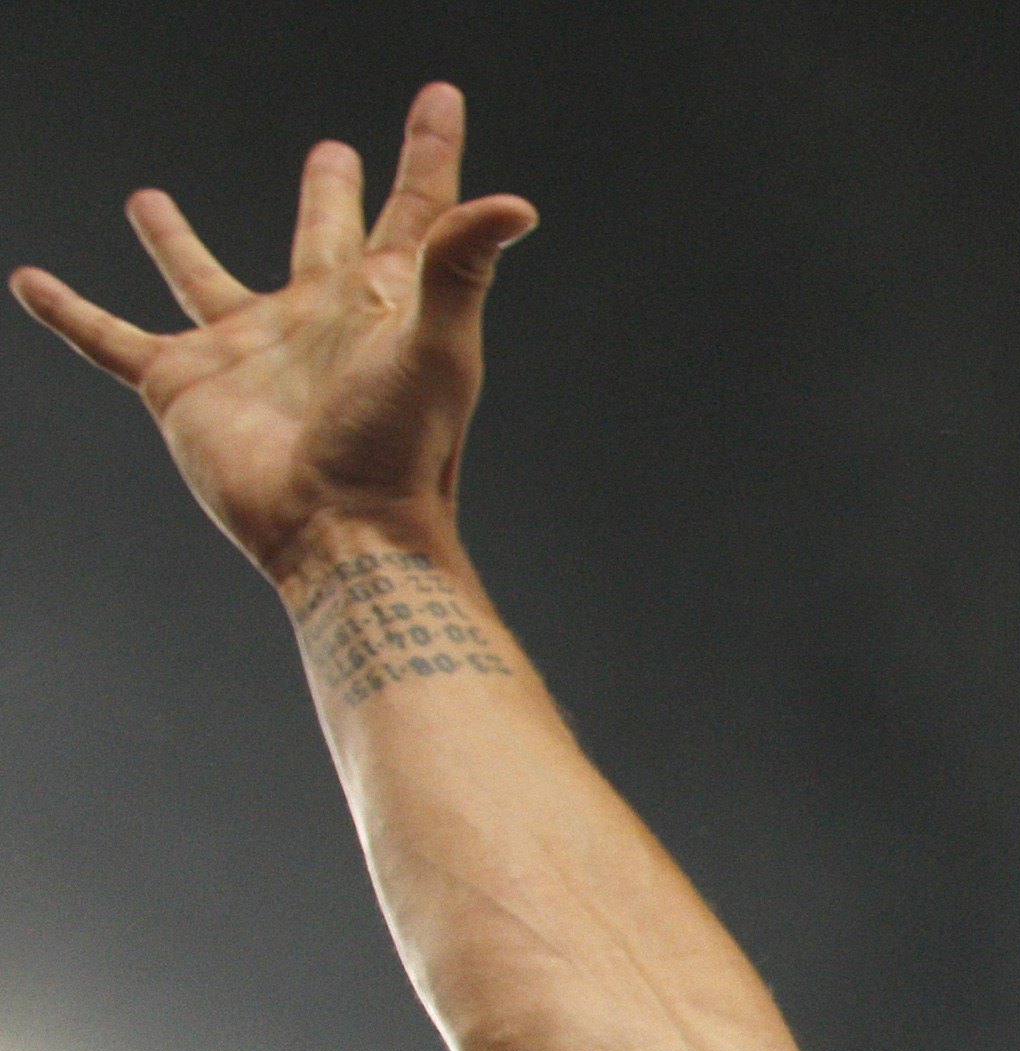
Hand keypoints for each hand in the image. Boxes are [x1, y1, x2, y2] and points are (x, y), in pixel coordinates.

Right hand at [8, 82, 536, 582]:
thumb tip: (517, 203)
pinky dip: (70, 312)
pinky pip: (109, 337)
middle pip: (324, 235)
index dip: (429, 152)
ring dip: (173, 240)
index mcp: (384, 301)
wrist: (338, 530)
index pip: (416, 208)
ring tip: (147, 199)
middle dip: (328, 193)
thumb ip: (462, 265)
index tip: (439, 97)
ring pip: (201, 275)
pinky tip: (31, 282)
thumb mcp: (437, 345)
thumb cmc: (398, 448)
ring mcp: (246, 348)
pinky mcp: (182, 383)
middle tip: (332, 152)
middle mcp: (316, 316)